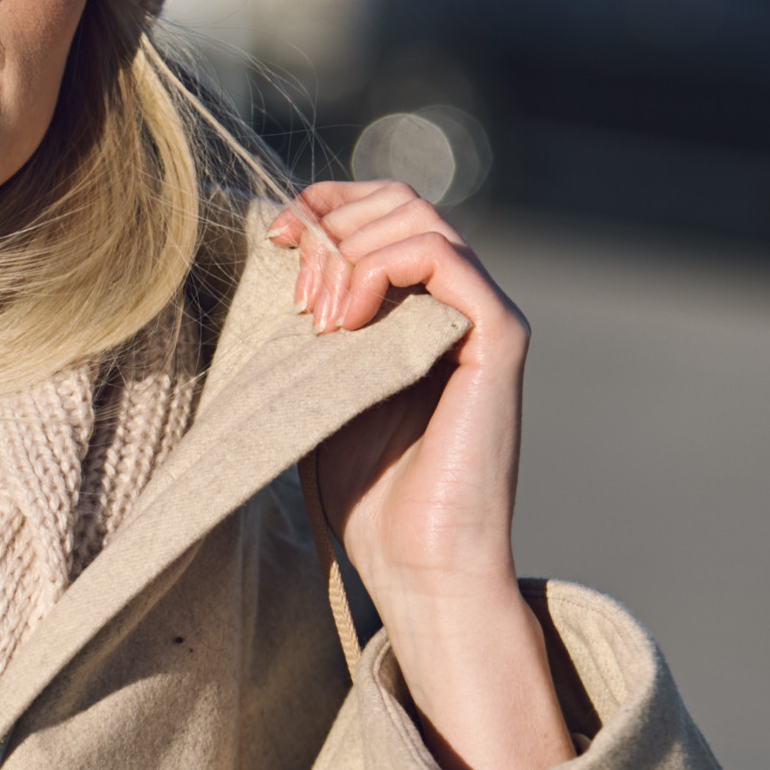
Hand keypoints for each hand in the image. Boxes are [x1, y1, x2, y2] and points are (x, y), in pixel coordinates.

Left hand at [268, 179, 573, 769]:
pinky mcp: (499, 338)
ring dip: (346, 250)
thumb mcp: (317, 389)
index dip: (323, 206)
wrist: (420, 568)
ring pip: (417, 218)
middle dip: (329, 222)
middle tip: (291, 283)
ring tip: (313, 316)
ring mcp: (483, 317)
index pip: (379, 212)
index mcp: (419, 309)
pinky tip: (341, 323)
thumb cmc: (368, 496)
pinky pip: (444, 256)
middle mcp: (458, 303)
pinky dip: (379, 268)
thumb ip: (309, 325)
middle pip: (399, 201)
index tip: (273, 235)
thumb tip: (271, 255)